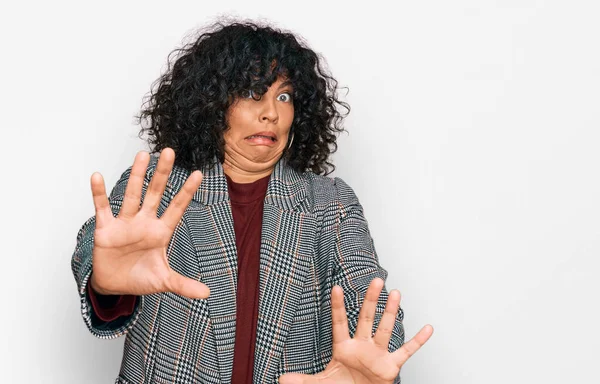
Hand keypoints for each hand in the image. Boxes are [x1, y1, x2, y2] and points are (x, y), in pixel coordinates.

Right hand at [89, 148, 209, 298]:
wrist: (114, 286)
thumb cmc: (140, 278)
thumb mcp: (164, 282)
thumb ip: (184, 285)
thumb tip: (207, 294)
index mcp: (161, 232)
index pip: (177, 208)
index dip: (187, 192)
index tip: (199, 174)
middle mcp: (144, 222)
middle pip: (155, 193)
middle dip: (162, 174)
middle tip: (169, 152)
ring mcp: (125, 223)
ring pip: (131, 195)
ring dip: (136, 176)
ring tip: (142, 154)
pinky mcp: (105, 229)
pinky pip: (101, 208)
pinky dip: (98, 193)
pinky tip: (97, 176)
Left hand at [279, 278, 432, 383]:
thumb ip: (302, 381)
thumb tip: (281, 379)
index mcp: (343, 348)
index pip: (339, 323)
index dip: (337, 306)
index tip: (335, 287)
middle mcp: (362, 347)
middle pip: (366, 319)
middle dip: (371, 300)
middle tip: (376, 280)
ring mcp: (377, 355)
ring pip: (385, 329)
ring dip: (391, 312)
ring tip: (396, 293)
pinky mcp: (390, 367)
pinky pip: (407, 351)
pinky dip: (418, 341)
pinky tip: (427, 328)